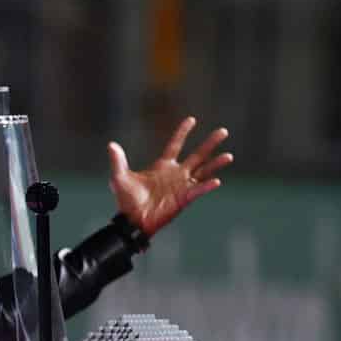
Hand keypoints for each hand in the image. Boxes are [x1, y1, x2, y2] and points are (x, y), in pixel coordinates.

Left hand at [108, 117, 232, 237]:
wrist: (131, 221)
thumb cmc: (126, 201)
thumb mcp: (119, 178)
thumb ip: (118, 161)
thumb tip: (111, 145)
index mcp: (162, 166)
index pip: (175, 145)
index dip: (182, 132)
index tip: (191, 120)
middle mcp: (176, 174)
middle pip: (197, 155)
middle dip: (210, 143)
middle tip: (223, 131)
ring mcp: (182, 186)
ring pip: (204, 171)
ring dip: (216, 163)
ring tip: (229, 156)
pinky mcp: (184, 199)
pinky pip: (198, 190)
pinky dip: (207, 186)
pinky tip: (216, 181)